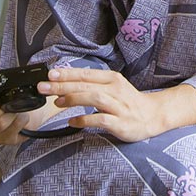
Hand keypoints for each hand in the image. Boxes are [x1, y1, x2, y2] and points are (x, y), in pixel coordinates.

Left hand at [38, 67, 158, 142]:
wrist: (152, 115)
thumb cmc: (127, 101)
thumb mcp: (111, 87)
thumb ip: (91, 84)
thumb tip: (65, 82)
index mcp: (111, 79)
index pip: (85, 73)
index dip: (67, 73)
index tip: (49, 74)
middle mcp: (115, 90)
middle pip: (86, 84)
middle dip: (62, 85)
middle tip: (44, 87)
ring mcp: (118, 106)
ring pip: (93, 98)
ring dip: (73, 99)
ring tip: (57, 102)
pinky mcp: (120, 123)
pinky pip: (100, 120)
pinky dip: (84, 120)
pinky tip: (72, 122)